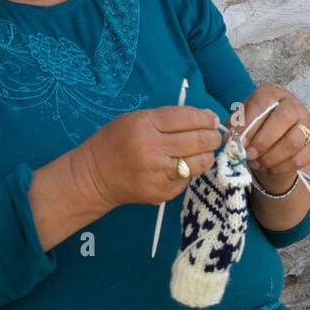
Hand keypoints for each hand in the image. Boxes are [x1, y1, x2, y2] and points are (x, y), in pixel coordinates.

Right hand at [77, 107, 222, 207]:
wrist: (94, 177)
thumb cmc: (115, 142)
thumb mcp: (136, 119)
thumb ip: (170, 117)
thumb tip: (208, 119)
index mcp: (144, 126)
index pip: (188, 118)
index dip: (206, 118)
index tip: (212, 119)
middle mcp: (152, 150)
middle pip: (199, 140)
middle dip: (214, 136)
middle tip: (214, 135)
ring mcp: (158, 174)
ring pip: (200, 162)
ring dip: (208, 154)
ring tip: (204, 150)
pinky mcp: (162, 192)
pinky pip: (188, 179)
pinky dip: (190, 170)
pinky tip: (180, 165)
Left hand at [237, 84, 309, 190]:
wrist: (276, 133)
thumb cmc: (256, 123)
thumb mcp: (242, 119)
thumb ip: (235, 127)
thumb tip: (230, 142)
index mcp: (272, 93)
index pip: (262, 103)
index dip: (249, 123)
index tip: (236, 141)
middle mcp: (293, 105)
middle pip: (284, 118)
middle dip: (262, 141)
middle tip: (247, 154)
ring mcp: (306, 123)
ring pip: (294, 141)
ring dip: (271, 157)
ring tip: (256, 163)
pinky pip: (299, 159)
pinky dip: (280, 167)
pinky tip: (268, 167)